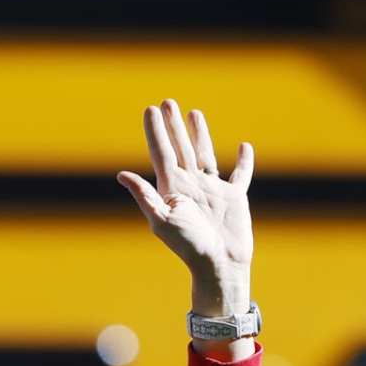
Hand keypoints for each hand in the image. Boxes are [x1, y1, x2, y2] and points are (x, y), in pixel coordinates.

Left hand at [116, 100, 254, 302]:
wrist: (218, 263)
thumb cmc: (188, 245)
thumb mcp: (161, 220)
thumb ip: (144, 195)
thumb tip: (121, 175)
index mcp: (171, 189)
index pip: (161, 152)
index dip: (155, 131)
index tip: (150, 109)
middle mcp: (190, 185)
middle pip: (180, 148)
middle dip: (173, 126)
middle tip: (167, 102)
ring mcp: (212, 189)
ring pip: (205, 154)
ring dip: (199, 134)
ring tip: (193, 113)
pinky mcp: (234, 197)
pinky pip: (240, 174)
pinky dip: (244, 161)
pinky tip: (243, 146)